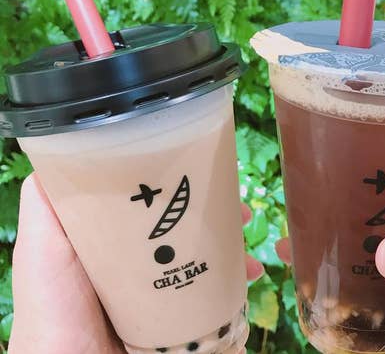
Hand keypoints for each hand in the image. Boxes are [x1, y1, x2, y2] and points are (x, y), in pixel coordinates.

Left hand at [9, 174, 262, 353]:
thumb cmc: (54, 309)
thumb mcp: (43, 247)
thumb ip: (46, 204)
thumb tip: (65, 153)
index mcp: (115, 240)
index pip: (158, 204)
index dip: (184, 187)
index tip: (210, 178)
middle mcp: (140, 262)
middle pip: (188, 230)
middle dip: (219, 218)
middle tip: (242, 214)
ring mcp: (159, 293)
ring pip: (206, 263)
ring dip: (233, 254)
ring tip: (250, 256)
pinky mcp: (175, 322)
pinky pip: (212, 300)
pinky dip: (233, 290)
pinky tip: (246, 284)